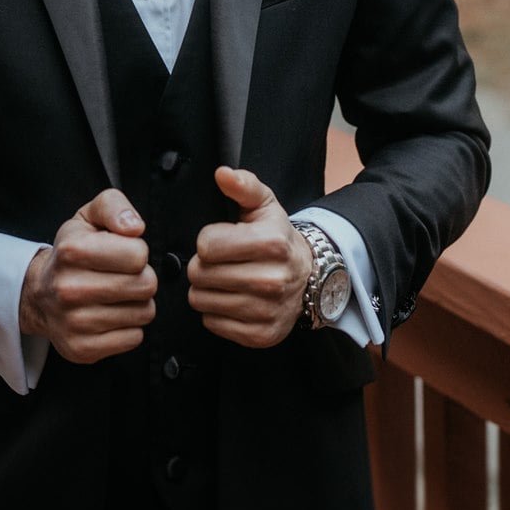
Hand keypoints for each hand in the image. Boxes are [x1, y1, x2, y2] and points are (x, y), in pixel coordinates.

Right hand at [19, 187, 156, 364]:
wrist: (39, 294)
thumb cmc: (71, 254)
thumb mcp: (88, 217)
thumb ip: (114, 206)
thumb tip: (134, 227)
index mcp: (72, 251)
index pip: (138, 254)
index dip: (136, 252)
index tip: (121, 253)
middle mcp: (69, 289)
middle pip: (145, 285)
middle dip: (141, 278)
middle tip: (121, 276)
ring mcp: (74, 323)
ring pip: (144, 313)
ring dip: (136, 303)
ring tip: (114, 295)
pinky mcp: (82, 349)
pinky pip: (134, 338)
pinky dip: (128, 327)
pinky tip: (110, 315)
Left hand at [187, 167, 313, 349]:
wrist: (309, 277)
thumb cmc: (277, 239)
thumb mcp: (264, 206)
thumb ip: (243, 186)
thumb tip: (222, 174)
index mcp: (272, 243)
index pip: (206, 245)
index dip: (207, 242)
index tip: (222, 242)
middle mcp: (272, 280)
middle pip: (200, 274)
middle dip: (203, 266)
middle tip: (220, 263)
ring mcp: (267, 311)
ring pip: (201, 301)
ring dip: (206, 289)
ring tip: (225, 280)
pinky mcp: (260, 335)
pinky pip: (212, 323)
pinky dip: (215, 312)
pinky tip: (232, 299)